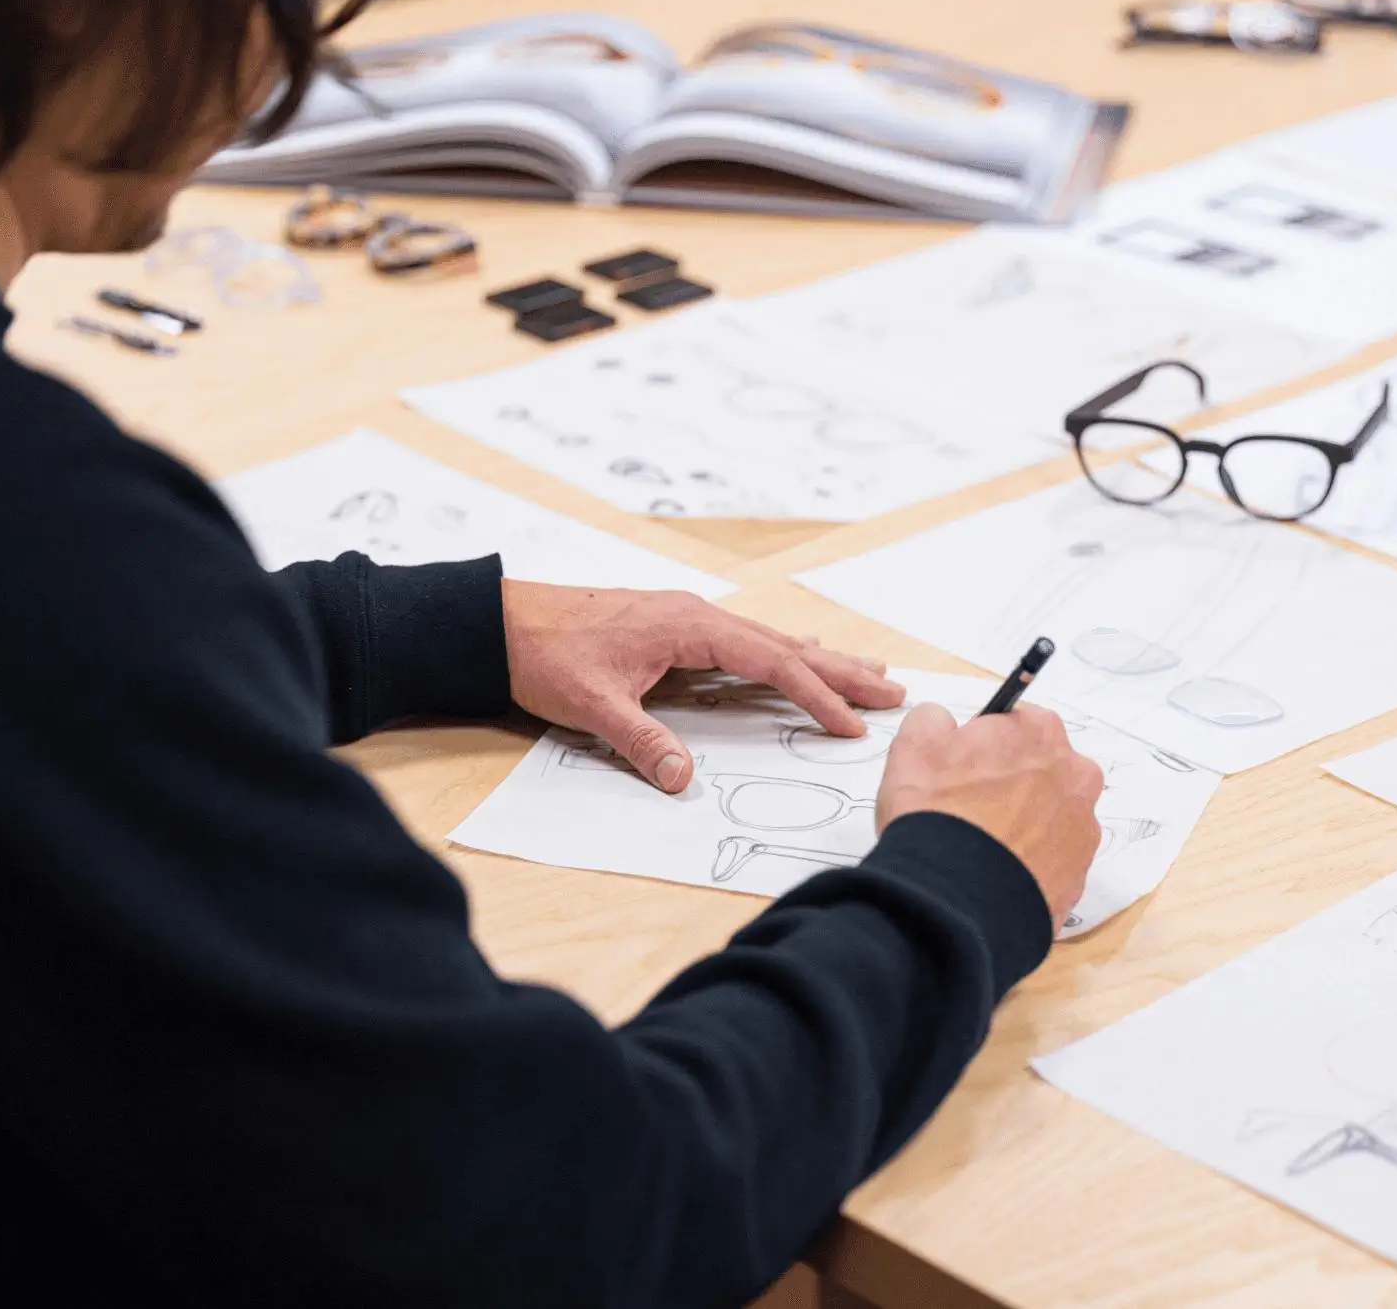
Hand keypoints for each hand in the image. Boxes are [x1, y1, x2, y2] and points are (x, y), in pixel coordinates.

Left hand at [501, 582, 904, 792]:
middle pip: (787, 646)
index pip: (772, 664)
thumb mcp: (594, 707)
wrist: (501, 621)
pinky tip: (800, 656)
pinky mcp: (676, 627)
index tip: (851, 725)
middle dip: (842, 672)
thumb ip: (643, 743)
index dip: (817, 696)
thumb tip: (685, 781)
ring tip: (868, 672)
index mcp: (690, 626)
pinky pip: (747, 642)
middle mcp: (698, 615)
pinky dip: (784, 654)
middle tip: (894, 690)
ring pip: (771, 641)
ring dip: (820, 660)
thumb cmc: (546, 654)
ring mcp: (689, 618)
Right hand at [876, 703, 1104, 931]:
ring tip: (983, 848)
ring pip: (1050, 817)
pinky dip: (1030, 864)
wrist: (955, 900)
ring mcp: (1083, 829)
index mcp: (1041, 732)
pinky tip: (998, 873)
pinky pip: (1052, 860)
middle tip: (970, 810)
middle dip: (1012, 784)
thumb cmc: (936, 812)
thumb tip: (945, 726)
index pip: (1013, 725)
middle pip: (1041, 770)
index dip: (983, 747)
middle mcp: (1075, 775)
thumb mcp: (915, 743)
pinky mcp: (1079, 876)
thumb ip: (934, 719)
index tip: (961, 770)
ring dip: (1025, 825)